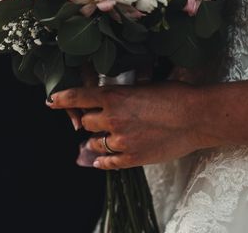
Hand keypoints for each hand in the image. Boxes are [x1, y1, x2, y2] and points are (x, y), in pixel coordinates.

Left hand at [48, 82, 213, 169]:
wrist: (196, 117)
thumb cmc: (175, 96)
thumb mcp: (145, 86)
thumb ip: (124, 94)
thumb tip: (112, 98)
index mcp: (115, 96)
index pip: (78, 97)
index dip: (62, 99)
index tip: (51, 101)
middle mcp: (112, 118)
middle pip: (85, 122)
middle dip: (89, 121)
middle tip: (98, 120)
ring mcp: (121, 140)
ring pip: (94, 143)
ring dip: (97, 140)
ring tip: (107, 138)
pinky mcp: (132, 158)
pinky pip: (107, 162)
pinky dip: (103, 160)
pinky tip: (102, 159)